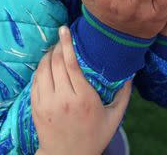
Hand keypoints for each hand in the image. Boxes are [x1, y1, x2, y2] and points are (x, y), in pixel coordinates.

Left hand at [32, 26, 131, 154]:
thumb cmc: (94, 137)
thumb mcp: (114, 118)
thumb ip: (123, 95)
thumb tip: (131, 74)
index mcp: (84, 98)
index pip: (71, 63)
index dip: (66, 43)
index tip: (65, 29)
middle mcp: (63, 99)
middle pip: (56, 62)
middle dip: (57, 46)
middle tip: (61, 38)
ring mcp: (47, 103)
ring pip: (43, 69)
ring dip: (47, 55)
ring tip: (54, 49)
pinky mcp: (36, 107)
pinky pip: (35, 80)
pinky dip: (40, 68)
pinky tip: (46, 65)